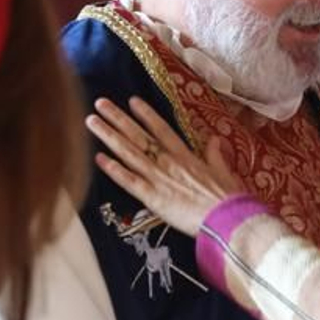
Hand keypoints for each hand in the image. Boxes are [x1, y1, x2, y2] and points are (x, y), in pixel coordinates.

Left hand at [87, 97, 245, 237]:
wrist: (228, 218)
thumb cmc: (228, 199)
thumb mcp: (224, 171)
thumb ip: (215, 155)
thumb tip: (216, 140)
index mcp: (185, 157)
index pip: (162, 130)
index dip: (146, 114)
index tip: (132, 101)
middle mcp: (168, 163)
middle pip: (139, 136)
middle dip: (118, 118)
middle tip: (100, 103)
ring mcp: (159, 178)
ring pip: (129, 153)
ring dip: (109, 136)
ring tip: (92, 121)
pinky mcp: (153, 197)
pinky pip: (129, 181)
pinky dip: (114, 169)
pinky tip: (99, 158)